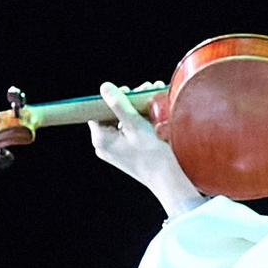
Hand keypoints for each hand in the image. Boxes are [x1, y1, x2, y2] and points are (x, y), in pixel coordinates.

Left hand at [89, 83, 204, 215]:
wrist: (170, 181)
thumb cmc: (153, 155)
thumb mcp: (135, 125)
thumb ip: (119, 105)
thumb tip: (104, 87)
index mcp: (101, 139)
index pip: (97, 110)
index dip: (111, 98)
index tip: (129, 91)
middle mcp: (106, 146)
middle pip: (111, 114)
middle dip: (129, 101)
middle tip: (146, 91)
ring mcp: (117, 151)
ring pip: (123, 121)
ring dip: (138, 109)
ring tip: (155, 98)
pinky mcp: (129, 153)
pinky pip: (131, 131)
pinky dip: (141, 120)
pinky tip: (156, 112)